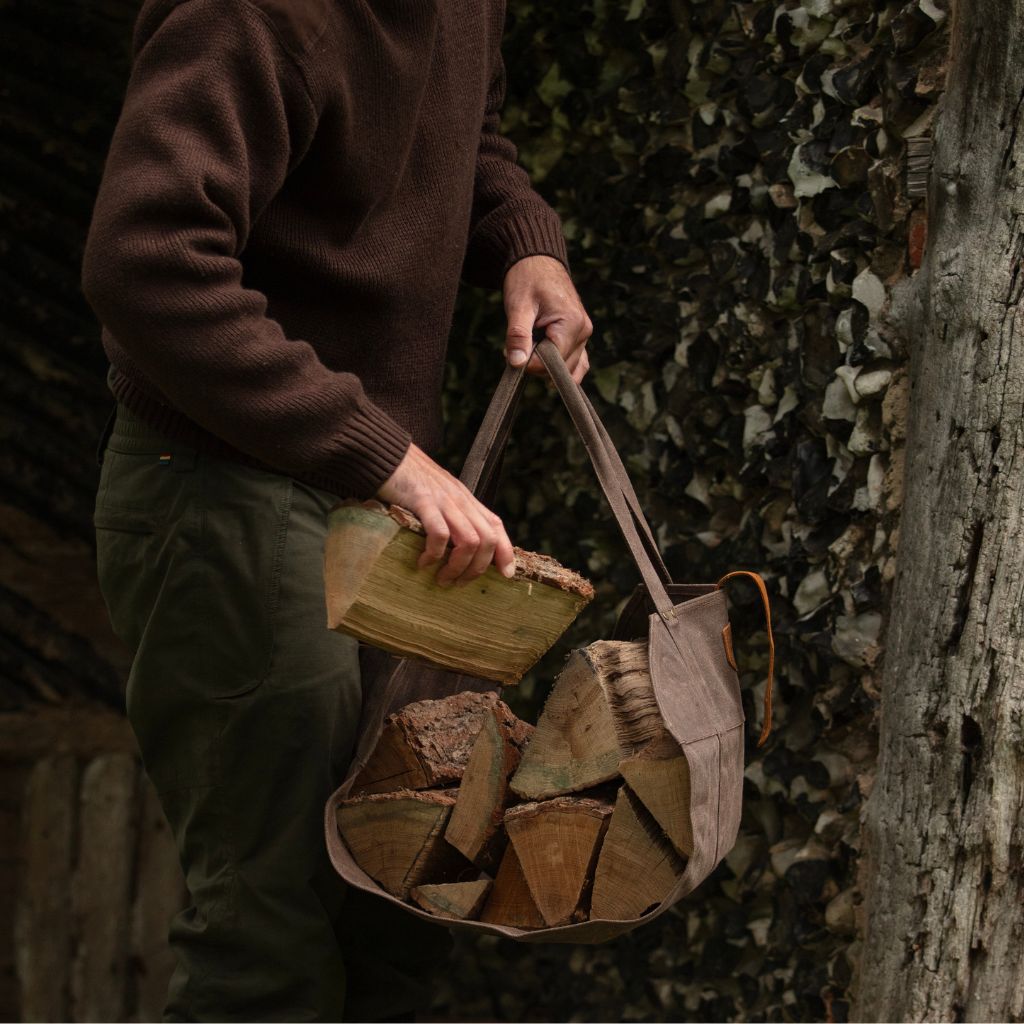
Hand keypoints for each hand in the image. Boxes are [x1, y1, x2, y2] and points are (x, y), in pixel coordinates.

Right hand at [376, 443, 514, 586]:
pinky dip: (435, 554)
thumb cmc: (408, 479)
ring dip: (457, 567)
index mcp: (466, 499)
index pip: (496, 526)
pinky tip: (423, 562)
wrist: (386, 453)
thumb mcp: (438, 495)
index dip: (505, 552)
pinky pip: (440, 533)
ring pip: (469, 541)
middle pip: (487, 539)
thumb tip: (457, 546)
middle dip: (477, 569)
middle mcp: (460, 500)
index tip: (506, 575)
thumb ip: (450, 514)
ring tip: (442, 579)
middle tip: (458, 584)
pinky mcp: (424, 501)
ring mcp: (444, 500)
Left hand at [503, 255, 592, 383]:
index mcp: (572, 323)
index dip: (529, 364)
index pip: (552, 363)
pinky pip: (576, 362)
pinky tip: (543, 362)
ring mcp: (584, 335)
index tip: (511, 352)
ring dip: (546, 366)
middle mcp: (584, 331)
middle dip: (536, 364)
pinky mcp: (580, 337)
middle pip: (561, 369)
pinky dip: (559, 367)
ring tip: (529, 346)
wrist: (538, 262)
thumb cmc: (528, 279)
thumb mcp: (518, 306)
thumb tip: (517, 363)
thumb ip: (518, 336)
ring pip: (568, 369)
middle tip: (517, 346)